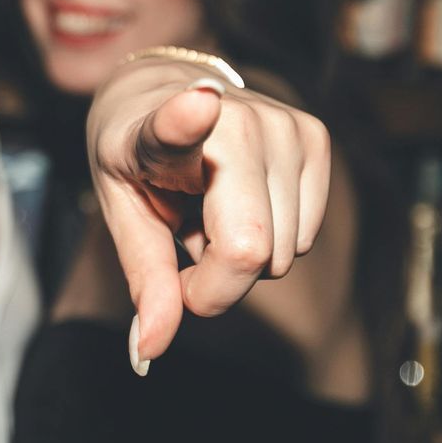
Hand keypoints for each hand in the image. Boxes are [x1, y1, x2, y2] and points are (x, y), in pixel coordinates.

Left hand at [86, 57, 331, 372]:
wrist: (163, 89)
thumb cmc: (138, 159)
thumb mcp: (123, 216)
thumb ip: (145, 280)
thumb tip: (149, 353)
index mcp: (160, 131)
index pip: (175, 127)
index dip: (185, 121)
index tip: (199, 101)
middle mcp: (234, 119)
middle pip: (250, 253)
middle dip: (214, 278)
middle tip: (185, 238)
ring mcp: (285, 126)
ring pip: (282, 254)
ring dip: (243, 255)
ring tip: (211, 209)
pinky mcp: (317, 138)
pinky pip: (304, 238)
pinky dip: (271, 239)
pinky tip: (241, 200)